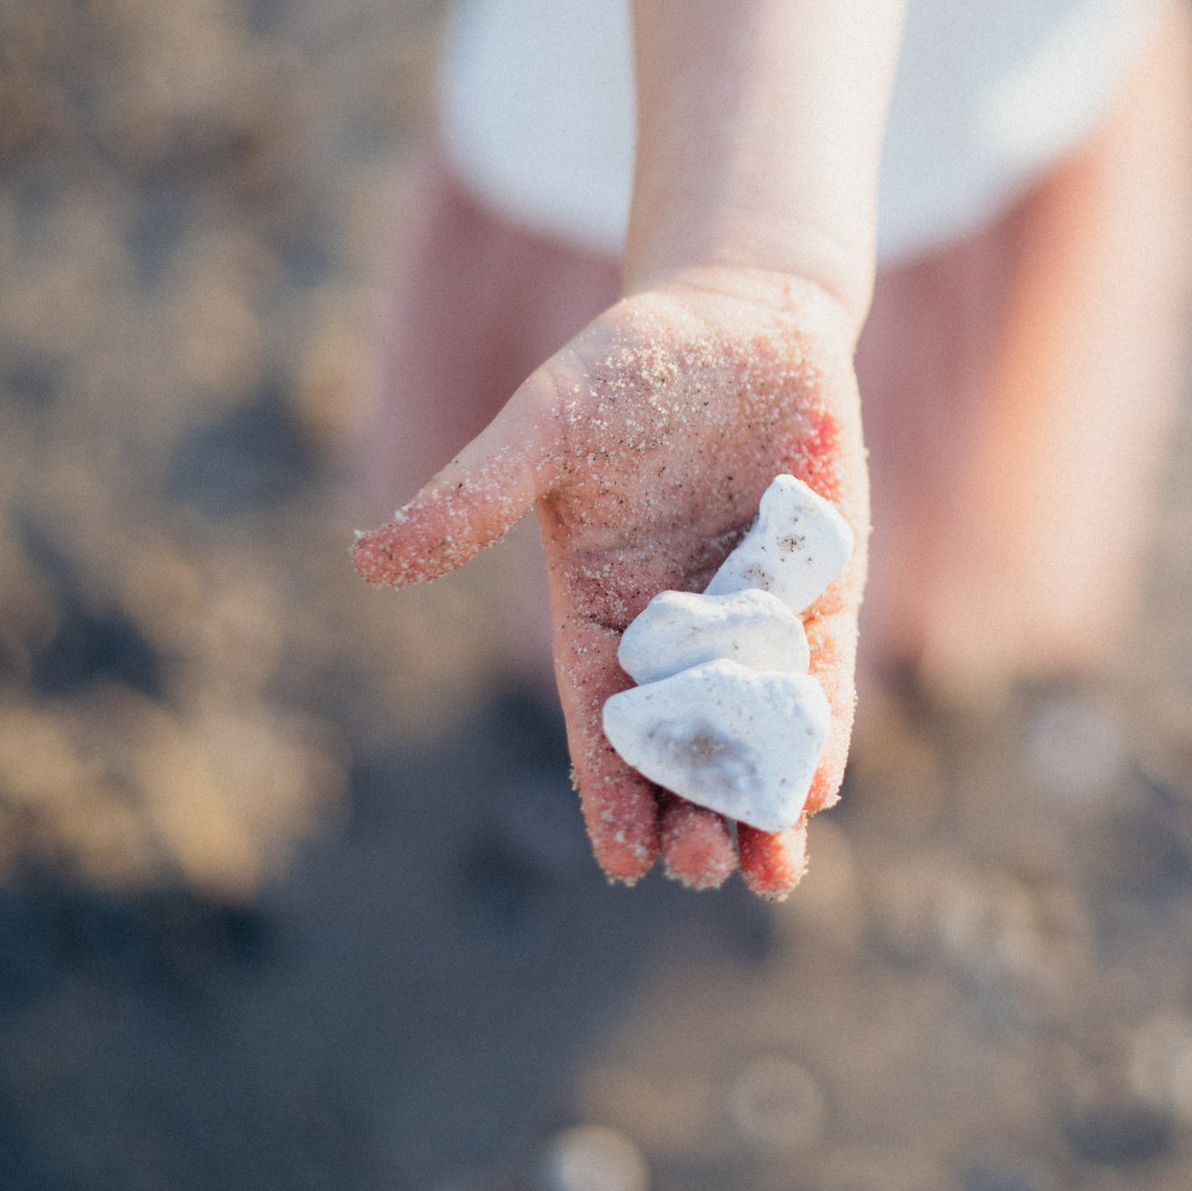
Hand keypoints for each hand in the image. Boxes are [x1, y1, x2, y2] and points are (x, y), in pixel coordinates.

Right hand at [351, 267, 866, 896]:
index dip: (610, 791)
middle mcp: (676, 633)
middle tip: (699, 868)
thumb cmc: (634, 365)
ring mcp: (752, 621)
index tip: (622, 858)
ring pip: (754, 733)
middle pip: (682, 748)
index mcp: (599, 609)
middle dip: (691, 813)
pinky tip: (821, 788)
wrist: (746, 319)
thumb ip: (476, 496)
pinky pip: (820, 682)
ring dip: (759, 803)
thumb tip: (370, 561)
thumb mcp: (547, 426)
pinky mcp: (820, 596)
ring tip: (769, 871)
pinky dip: (820, 734)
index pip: (603, 721)